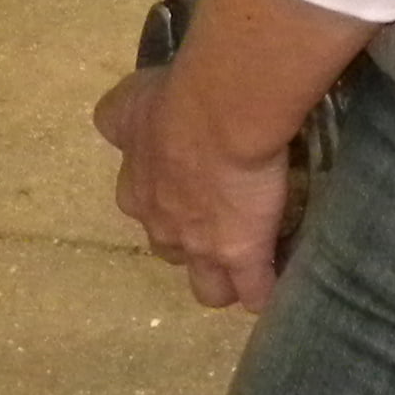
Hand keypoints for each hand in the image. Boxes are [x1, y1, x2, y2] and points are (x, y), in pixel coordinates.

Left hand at [92, 65, 292, 311]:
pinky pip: (255, 294)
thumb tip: (113, 119)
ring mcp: (202, 249)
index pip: (143, 210)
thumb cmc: (173, 100)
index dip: (165, 203)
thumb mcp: (131, 100)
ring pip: (209, 289)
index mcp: (137, 191)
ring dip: (225, 280)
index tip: (188, 189)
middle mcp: (163, 228)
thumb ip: (120, 116)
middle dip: (193, 244)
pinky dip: (266, 290)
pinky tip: (281, 280)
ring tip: (250, 262)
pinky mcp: (242, 256)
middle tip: (221, 219)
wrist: (217, 113)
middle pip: (173, 253)